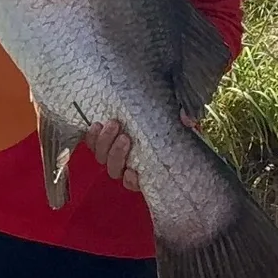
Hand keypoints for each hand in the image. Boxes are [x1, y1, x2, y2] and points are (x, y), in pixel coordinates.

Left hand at [85, 111, 201, 192]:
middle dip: (117, 155)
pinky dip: (91, 137)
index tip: (134, 172)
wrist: (145, 94)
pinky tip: (96, 126)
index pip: (136, 183)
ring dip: (105, 143)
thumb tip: (187, 119)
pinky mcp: (99, 136)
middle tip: (125, 137)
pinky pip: (90, 143)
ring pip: (102, 157)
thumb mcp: (176, 115)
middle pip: (114, 170)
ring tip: (113, 125)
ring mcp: (111, 150)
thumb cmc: (164, 112)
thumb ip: (185, 117)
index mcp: (145, 164)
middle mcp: (126, 162)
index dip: (132, 181)